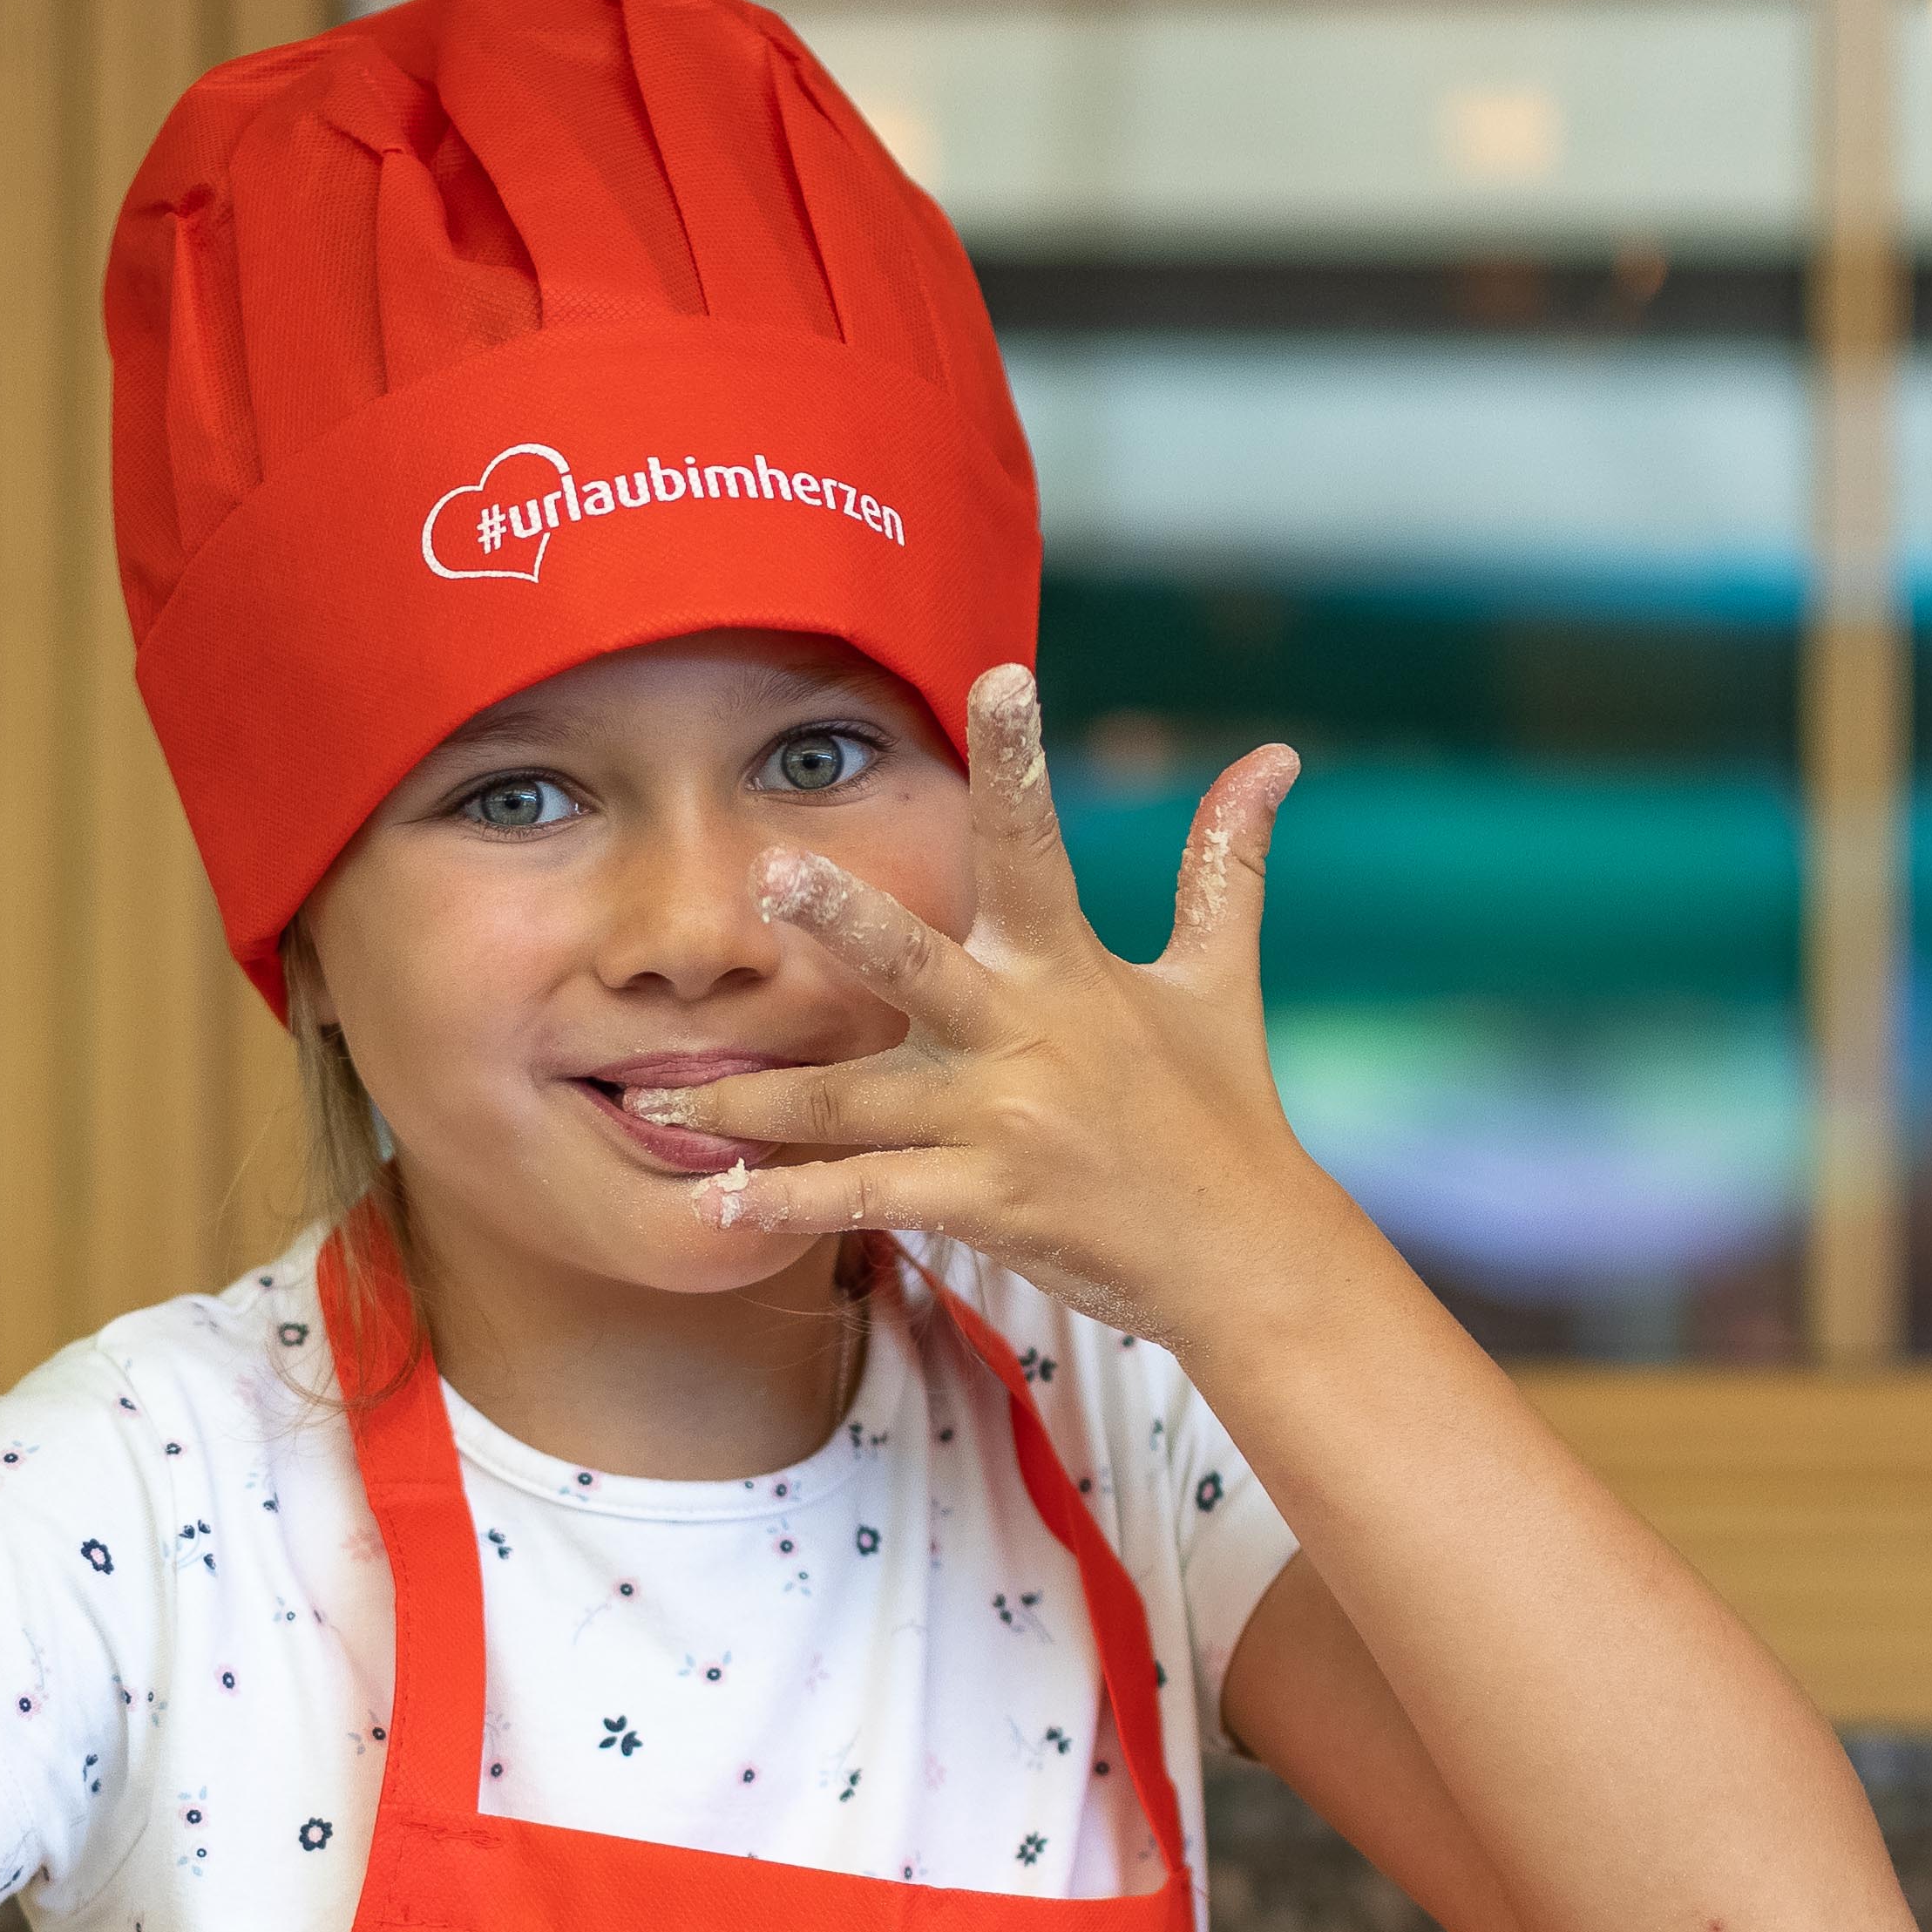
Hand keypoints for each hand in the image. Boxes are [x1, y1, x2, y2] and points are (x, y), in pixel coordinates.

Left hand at [682, 664, 1345, 1350]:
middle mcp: (1028, 1037)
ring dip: (753, 1104)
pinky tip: (718, 1202)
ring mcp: (1003, 1124)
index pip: (1039, 846)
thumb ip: (1224, 863)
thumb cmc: (1223, 1111)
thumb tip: (1276, 755)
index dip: (1021, 761)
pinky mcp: (986, 1202)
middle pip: (919, 964)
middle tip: (768, 873)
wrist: (1245, 1257)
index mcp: (1071, 970)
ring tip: (654, 1094)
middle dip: (843, 919)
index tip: (1000, 675)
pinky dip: (791, 1204)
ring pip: (853, 1103)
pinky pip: (870, 1197)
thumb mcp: (1220, 979)